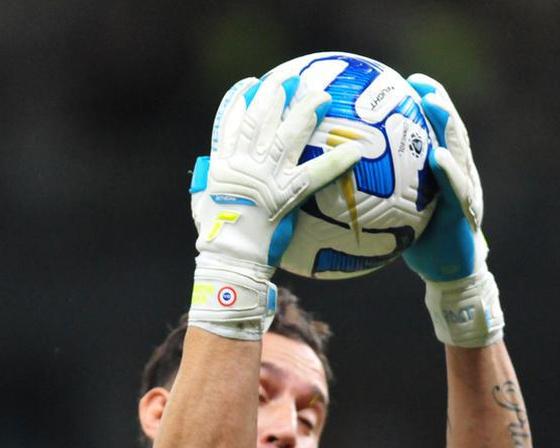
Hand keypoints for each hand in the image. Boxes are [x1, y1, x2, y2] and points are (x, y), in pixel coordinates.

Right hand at [187, 76, 361, 338]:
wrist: (227, 256)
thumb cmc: (214, 238)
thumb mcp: (203, 206)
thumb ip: (210, 185)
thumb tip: (213, 176)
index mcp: (224, 164)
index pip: (231, 124)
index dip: (240, 102)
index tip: (251, 84)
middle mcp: (244, 163)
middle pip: (261, 121)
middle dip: (275, 96)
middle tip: (290, 79)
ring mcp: (265, 176)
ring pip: (287, 137)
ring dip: (305, 114)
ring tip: (321, 96)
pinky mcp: (285, 194)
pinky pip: (316, 174)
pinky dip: (336, 162)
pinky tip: (356, 150)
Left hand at [401, 74, 503, 346]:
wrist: (449, 274)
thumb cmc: (418, 242)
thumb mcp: (394, 213)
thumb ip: (378, 192)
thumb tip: (336, 178)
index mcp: (441, 170)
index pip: (432, 130)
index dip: (423, 103)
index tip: (403, 81)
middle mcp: (456, 174)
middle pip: (449, 130)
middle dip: (439, 102)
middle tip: (419, 82)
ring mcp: (465, 191)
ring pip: (459, 150)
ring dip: (447, 124)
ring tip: (433, 103)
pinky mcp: (465, 213)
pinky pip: (457, 189)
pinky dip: (449, 171)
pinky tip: (438, 157)